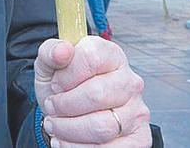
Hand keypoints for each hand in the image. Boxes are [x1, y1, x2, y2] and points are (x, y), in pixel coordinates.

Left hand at [35, 37, 150, 146]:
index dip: (66, 75)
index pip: (91, 58)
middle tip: (52, 108)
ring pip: (102, 126)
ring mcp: (138, 111)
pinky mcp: (139, 137)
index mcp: (111, 55)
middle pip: (97, 95)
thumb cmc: (63, 86)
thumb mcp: (49, 66)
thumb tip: (63, 50)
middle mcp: (130, 81)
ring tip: (55, 126)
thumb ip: (50, 52)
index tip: (55, 85)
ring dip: (69, 130)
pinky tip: (67, 141)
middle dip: (65, 106)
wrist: (69, 112)